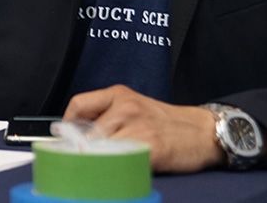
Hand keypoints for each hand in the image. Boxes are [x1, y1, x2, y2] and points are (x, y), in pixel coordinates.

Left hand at [63, 84, 223, 172]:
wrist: (203, 132)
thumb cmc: (166, 122)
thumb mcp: (134, 107)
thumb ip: (107, 115)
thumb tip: (74, 132)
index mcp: (119, 95)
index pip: (79, 104)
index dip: (67, 124)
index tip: (63, 138)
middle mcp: (126, 107)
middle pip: (87, 132)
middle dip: (84, 150)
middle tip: (84, 160)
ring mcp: (138, 128)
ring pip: (102, 149)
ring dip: (100, 161)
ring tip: (105, 166)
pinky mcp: (151, 149)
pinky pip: (122, 162)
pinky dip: (117, 169)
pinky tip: (122, 171)